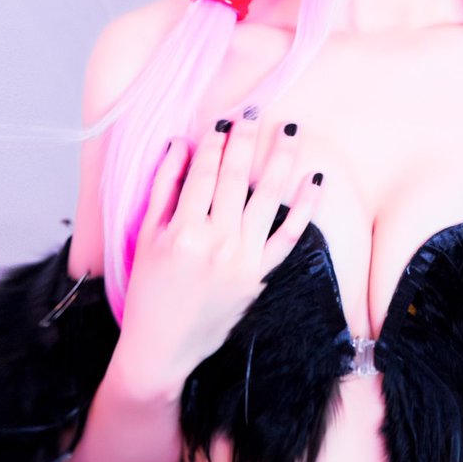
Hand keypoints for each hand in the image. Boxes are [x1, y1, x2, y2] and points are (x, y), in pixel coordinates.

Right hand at [115, 119, 320, 397]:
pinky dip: (306, 206)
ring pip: (267, 198)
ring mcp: (242, 259)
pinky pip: (289, 235)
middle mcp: (216, 242)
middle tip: (254, 112)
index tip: (222, 122)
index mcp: (182, 231)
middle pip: (235, 178)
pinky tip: (315, 178)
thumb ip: (164, 187)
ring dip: (280, 159)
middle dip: (245, 140)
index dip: (213, 143)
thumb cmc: (149, 291)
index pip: (202, 173)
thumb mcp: (147, 237)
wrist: (163, 349)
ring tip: (290, 130)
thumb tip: (180, 144)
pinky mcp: (260, 275)